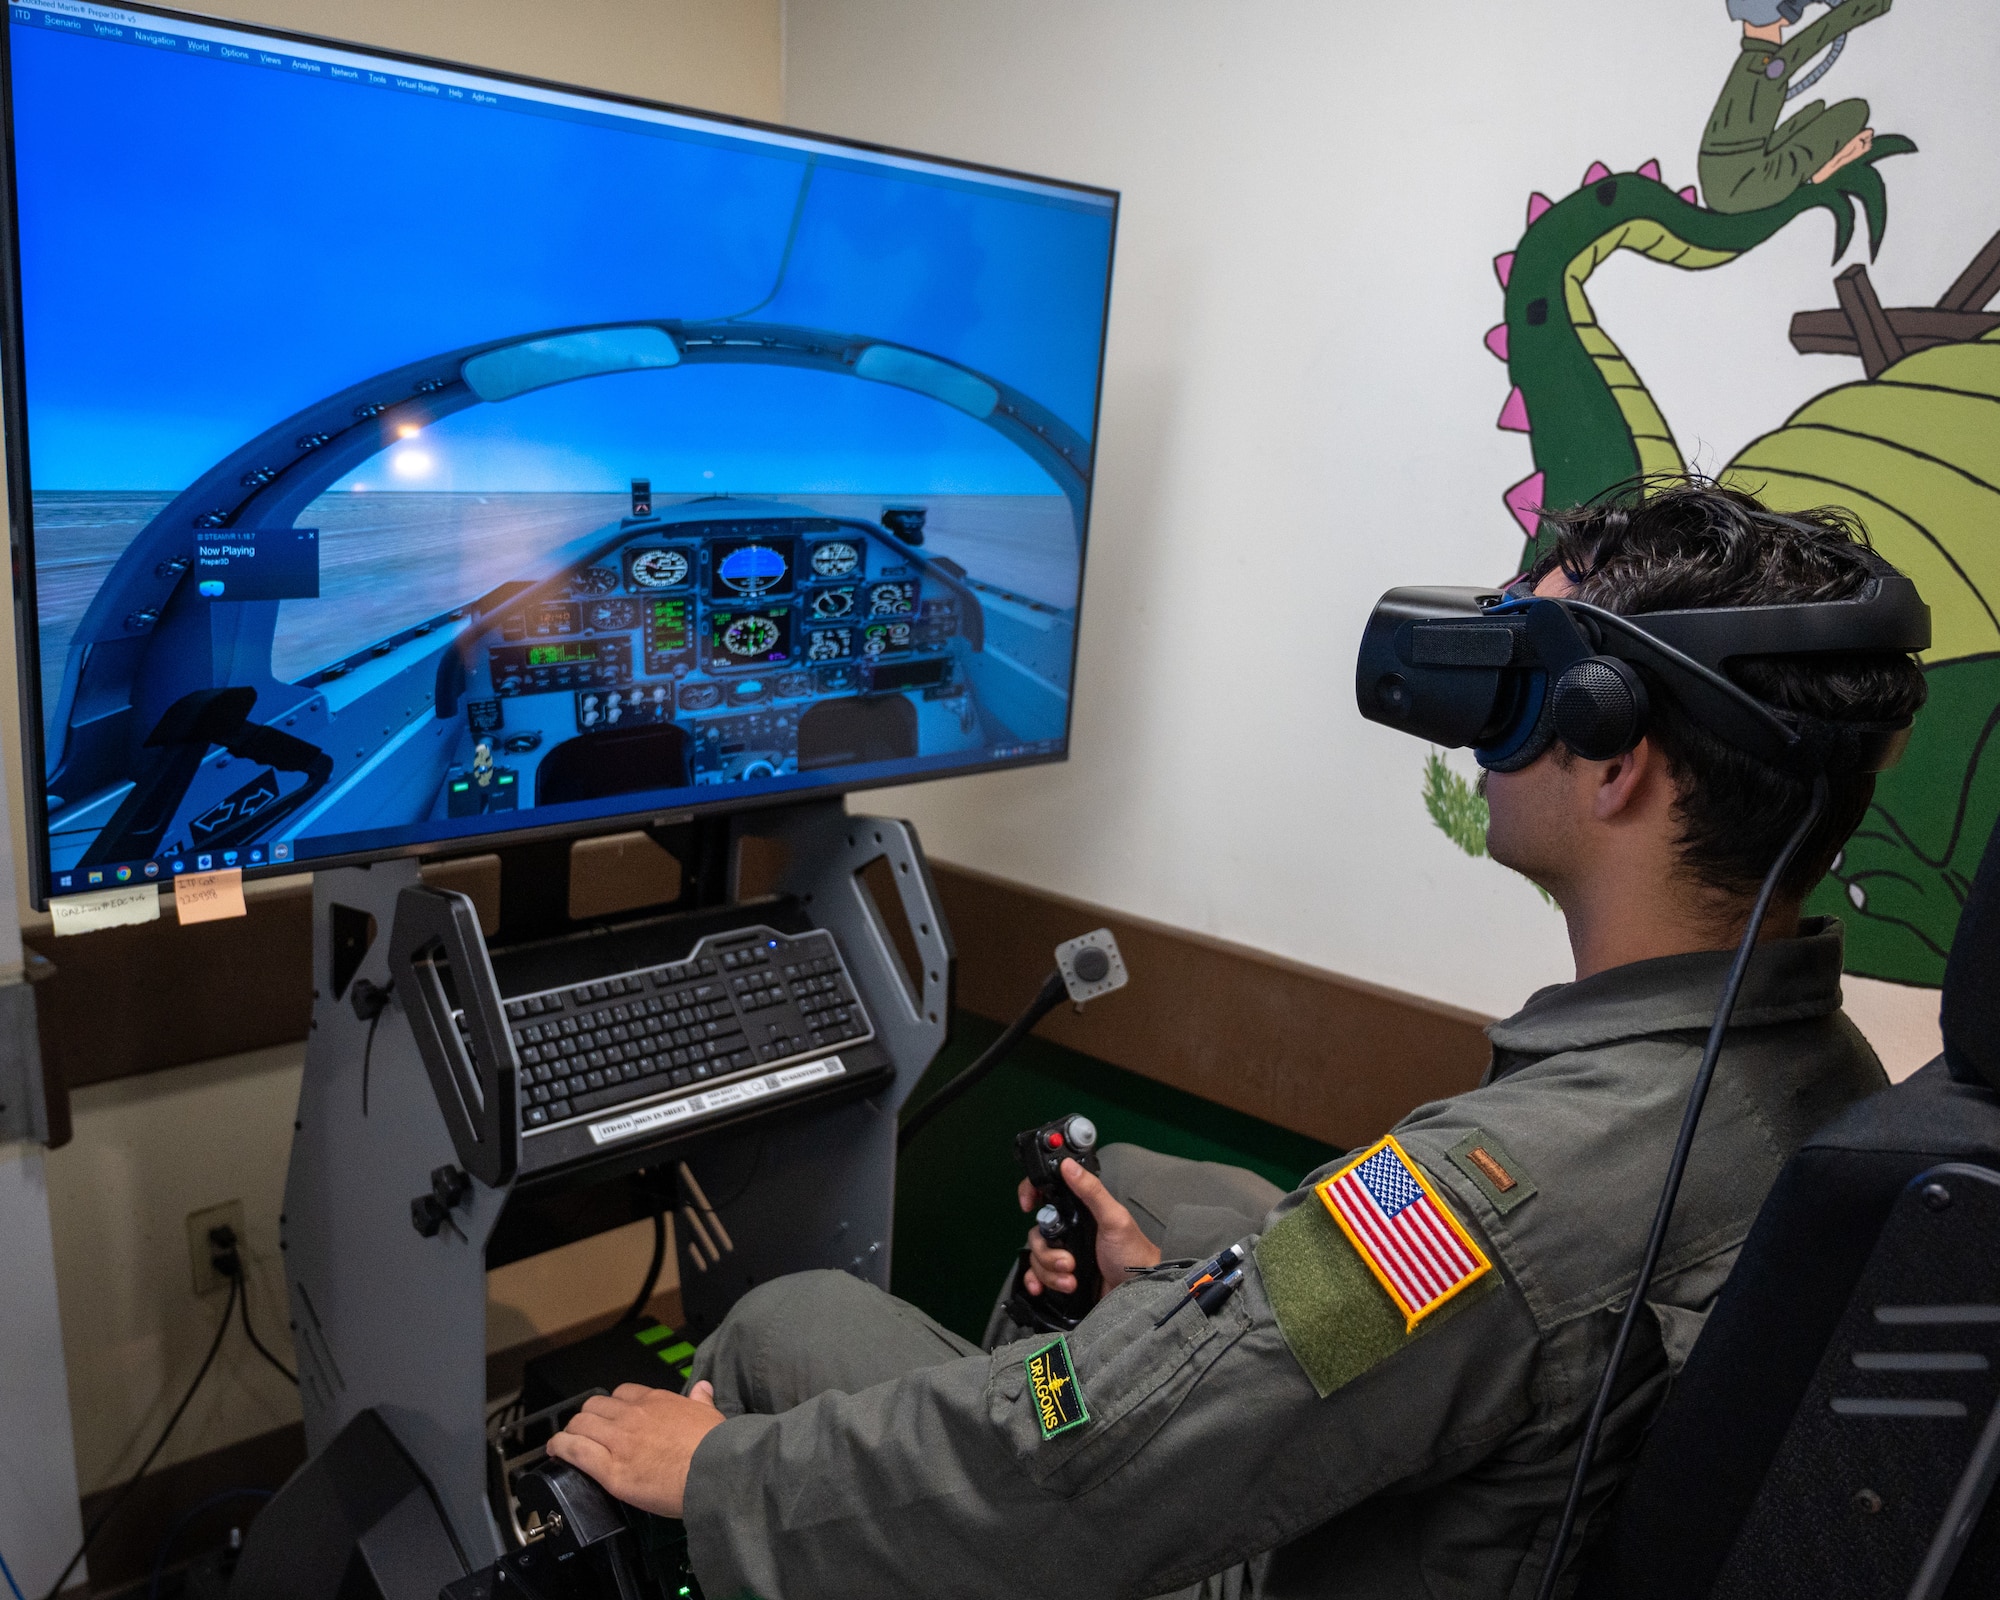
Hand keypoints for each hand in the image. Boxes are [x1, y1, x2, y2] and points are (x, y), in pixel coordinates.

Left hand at [545, 1380, 726, 1517]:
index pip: (623, 1393)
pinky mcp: (611, 1469)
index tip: (611, 1415)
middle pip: (595, 1406)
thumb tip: (703, 1388)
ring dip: (570, 1432)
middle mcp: (634, 1415)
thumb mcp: (711, 1414)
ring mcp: (620, 1441)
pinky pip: (575, 1451)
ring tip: (564, 1443)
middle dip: (587, 1417)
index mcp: (658, 1402)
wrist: (714, 1471)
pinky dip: (560, 1448)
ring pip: (581, 1424)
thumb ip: (702, 1400)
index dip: (613, 1404)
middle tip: (585, 1431)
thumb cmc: (716, 1447)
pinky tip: (555, 1451)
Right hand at [1019, 1157, 1160, 1301]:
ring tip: (1071, 1278)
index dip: (1031, 1195)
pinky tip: (1043, 1288)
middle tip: (1069, 1262)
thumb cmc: (1132, 1253)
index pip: (1046, 1195)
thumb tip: (1068, 1166)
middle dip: (1048, 1253)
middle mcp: (1069, 1231)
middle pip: (1037, 1233)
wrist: (1137, 1293)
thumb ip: (1092, 1191)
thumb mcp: (1114, 1219)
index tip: (1027, 1204)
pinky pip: (1035, 1276)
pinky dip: (1036, 1281)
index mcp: (1079, 1211)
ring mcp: (1064, 1254)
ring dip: (1050, 1272)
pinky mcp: (1061, 1275)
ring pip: (1036, 1257)